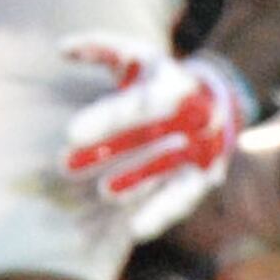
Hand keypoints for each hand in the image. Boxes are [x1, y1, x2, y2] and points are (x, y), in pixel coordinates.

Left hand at [62, 35, 252, 239]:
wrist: (219, 99)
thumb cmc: (162, 78)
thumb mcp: (136, 56)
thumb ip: (100, 49)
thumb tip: (61, 48)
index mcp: (173, 86)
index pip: (137, 104)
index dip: (105, 118)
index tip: (70, 133)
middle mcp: (192, 117)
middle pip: (150, 137)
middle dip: (110, 150)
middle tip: (65, 167)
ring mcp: (201, 149)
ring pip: (167, 169)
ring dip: (136, 182)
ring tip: (105, 193)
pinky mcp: (206, 176)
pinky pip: (184, 197)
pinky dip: (162, 214)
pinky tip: (135, 230)